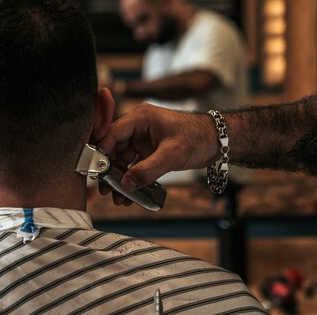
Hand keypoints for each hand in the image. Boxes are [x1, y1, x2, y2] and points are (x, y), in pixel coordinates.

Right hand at [98, 103, 219, 193]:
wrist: (218, 141)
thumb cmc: (197, 137)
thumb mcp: (171, 155)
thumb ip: (147, 170)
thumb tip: (125, 185)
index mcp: (140, 118)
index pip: (112, 133)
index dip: (102, 153)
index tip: (98, 173)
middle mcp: (138, 126)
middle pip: (115, 148)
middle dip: (110, 171)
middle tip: (106, 191)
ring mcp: (143, 138)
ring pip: (123, 159)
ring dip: (120, 178)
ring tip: (118, 198)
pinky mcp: (150, 150)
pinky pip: (135, 165)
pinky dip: (132, 179)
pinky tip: (130, 194)